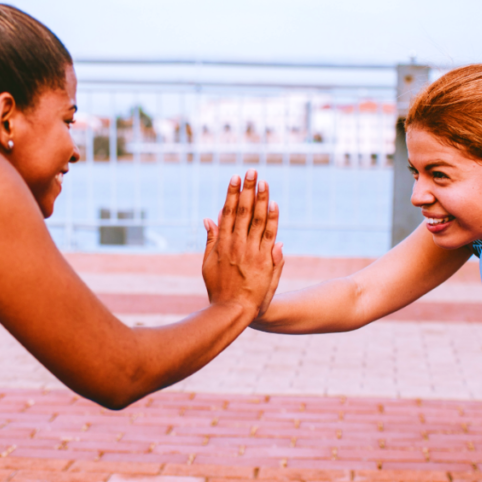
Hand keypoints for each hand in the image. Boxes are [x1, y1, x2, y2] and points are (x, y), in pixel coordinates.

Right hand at [202, 170, 279, 319]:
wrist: (233, 310)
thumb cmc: (219, 288)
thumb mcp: (208, 263)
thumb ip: (211, 239)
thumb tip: (209, 218)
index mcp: (222, 243)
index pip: (229, 212)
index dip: (233, 194)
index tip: (236, 178)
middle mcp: (236, 244)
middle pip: (244, 211)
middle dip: (248, 189)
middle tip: (252, 171)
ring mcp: (251, 252)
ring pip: (258, 220)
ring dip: (261, 199)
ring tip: (264, 181)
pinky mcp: (264, 261)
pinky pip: (269, 236)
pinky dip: (272, 220)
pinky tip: (274, 204)